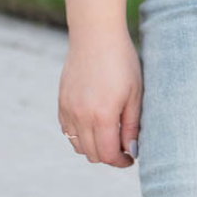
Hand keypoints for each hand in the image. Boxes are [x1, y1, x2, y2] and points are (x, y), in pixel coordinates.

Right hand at [58, 27, 141, 166]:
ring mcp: (68, 109)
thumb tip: (131, 151)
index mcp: (102, 115)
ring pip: (77, 145)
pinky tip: (94, 124)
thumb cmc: (122, 61)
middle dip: (108, 156)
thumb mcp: (135, 94)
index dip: (120, 161)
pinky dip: (80, 135)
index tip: (130, 157)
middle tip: (122, 148)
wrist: (96, 36)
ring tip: (109, 135)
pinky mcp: (62, 102)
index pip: (107, 154)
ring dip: (93, 147)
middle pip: (91, 154)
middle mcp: (81, 116)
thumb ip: (131, 126)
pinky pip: (67, 130)